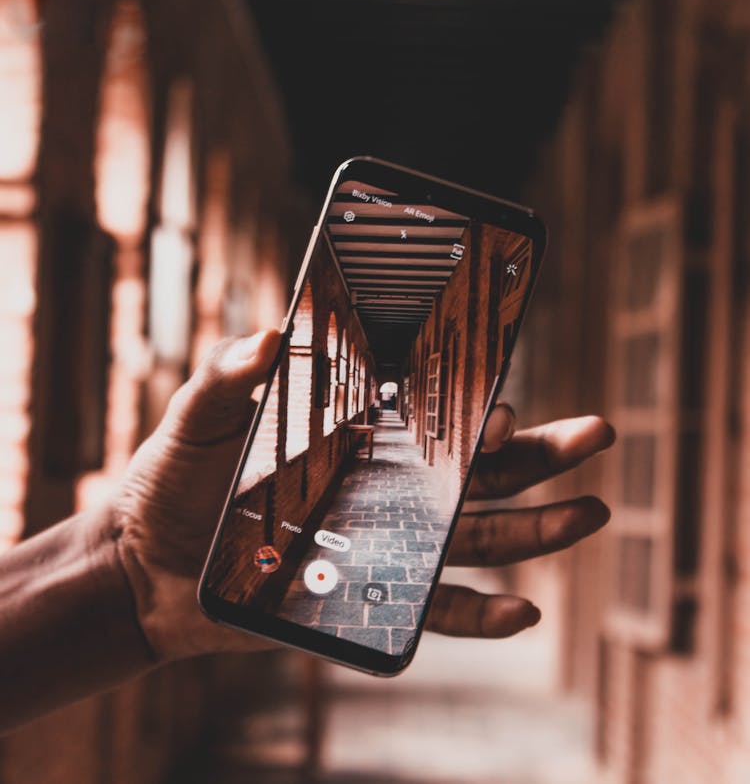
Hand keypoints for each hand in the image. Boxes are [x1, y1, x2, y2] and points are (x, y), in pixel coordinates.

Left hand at [111, 331, 613, 660]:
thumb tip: (272, 334)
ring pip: (471, 537)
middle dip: (538, 455)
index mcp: (355, 438)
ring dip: (534, 529)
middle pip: (474, 474)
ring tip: (591, 514)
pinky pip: (431, 610)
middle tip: (595, 435)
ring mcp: (379, 544)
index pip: (430, 420)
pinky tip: (522, 608)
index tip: (506, 402)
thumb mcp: (198, 419)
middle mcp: (380, 489)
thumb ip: (228, 377)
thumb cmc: (173, 484)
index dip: (474, 412)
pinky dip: (477, 614)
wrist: (143, 565)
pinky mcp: (362, 596)